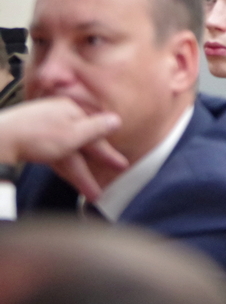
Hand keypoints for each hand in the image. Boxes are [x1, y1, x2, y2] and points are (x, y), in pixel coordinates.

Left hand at [0, 97, 127, 200]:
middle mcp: (57, 117)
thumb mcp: (74, 134)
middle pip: (81, 145)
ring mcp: (42, 129)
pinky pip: (52, 155)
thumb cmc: (35, 136)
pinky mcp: (28, 141)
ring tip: (90, 192)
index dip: (108, 152)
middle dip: (93, 169)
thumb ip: (97, 128)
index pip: (95, 133)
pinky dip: (62, 166)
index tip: (120, 164)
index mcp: (70, 111)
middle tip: (105, 185)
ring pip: (66, 153)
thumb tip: (116, 120)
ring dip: (78, 174)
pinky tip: (67, 176)